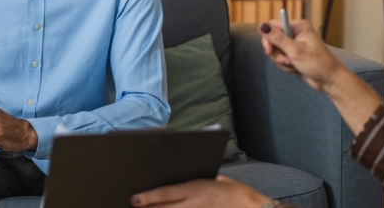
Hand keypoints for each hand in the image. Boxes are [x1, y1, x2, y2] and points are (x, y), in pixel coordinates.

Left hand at [130, 176, 271, 207]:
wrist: (251, 207)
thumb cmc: (232, 190)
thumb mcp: (212, 179)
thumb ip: (190, 183)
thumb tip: (171, 185)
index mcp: (195, 188)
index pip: (166, 193)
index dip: (148, 197)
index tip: (133, 199)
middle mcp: (194, 204)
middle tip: (132, 207)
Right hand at [259, 18, 344, 92]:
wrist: (329, 80)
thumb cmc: (317, 63)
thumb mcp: (295, 51)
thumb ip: (277, 38)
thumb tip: (262, 26)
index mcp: (298, 26)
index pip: (273, 26)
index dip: (268, 38)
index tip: (268, 52)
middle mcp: (295, 32)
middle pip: (272, 39)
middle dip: (277, 53)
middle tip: (286, 61)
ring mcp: (294, 44)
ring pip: (276, 51)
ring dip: (282, 61)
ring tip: (293, 65)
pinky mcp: (293, 54)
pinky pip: (281, 58)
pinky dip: (285, 65)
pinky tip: (295, 69)